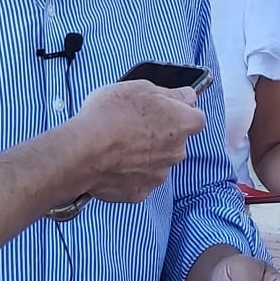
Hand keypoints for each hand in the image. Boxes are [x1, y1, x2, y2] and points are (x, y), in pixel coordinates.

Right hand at [62, 80, 206, 203]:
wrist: (83, 152)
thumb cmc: (108, 115)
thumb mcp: (140, 87)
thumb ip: (170, 93)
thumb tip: (187, 96)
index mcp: (182, 123)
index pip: (195, 118)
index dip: (179, 113)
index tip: (164, 110)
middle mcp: (177, 152)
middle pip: (175, 142)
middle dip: (160, 136)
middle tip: (133, 126)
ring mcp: (159, 175)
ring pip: (158, 163)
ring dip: (145, 156)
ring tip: (118, 147)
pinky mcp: (140, 193)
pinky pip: (139, 181)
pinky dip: (129, 174)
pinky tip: (112, 164)